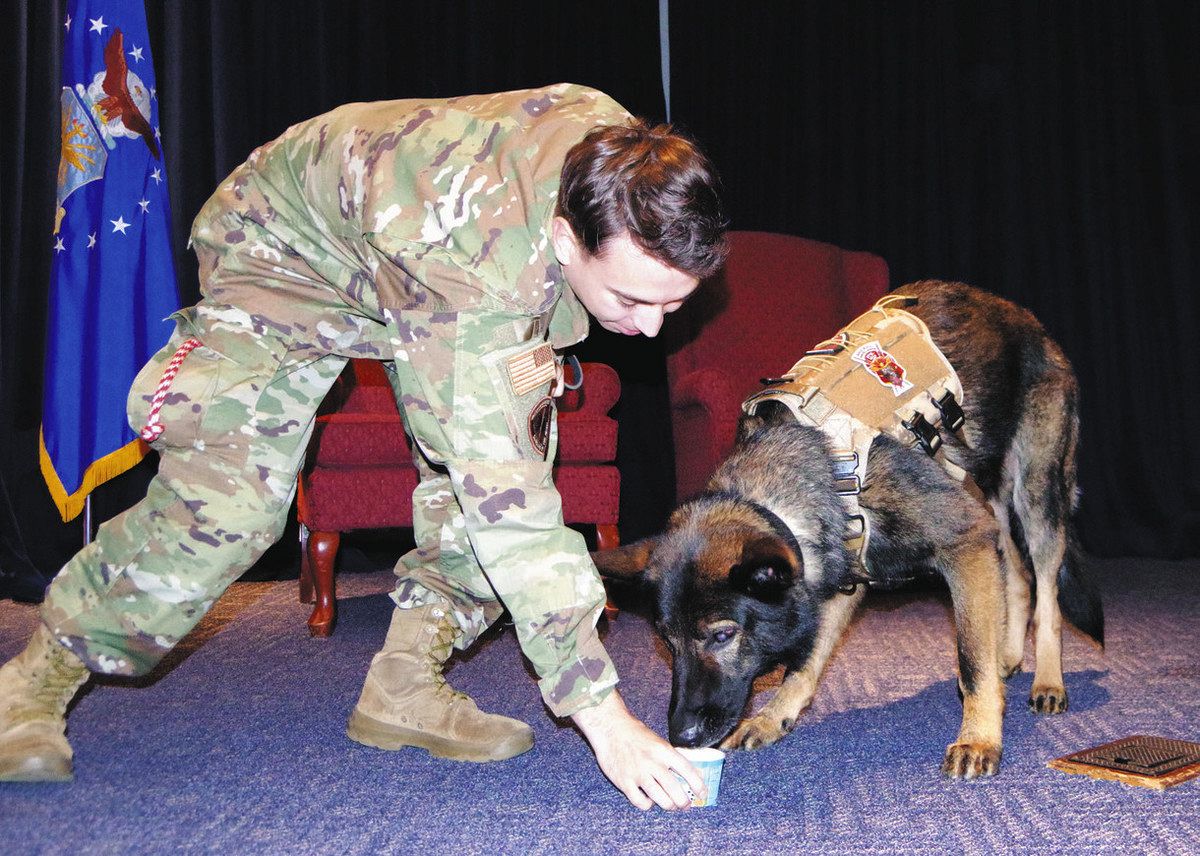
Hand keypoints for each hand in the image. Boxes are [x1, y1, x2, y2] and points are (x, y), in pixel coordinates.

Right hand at [571, 689, 704, 810]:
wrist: (609, 728)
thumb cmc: (634, 733)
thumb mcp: (657, 741)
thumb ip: (671, 757)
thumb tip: (689, 772)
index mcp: (664, 750)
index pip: (687, 771)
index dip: (698, 785)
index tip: (703, 793)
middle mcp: (653, 763)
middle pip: (675, 790)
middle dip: (684, 802)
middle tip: (685, 805)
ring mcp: (638, 774)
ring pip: (661, 799)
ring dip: (669, 806)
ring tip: (670, 805)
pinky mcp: (624, 782)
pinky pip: (641, 802)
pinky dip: (647, 805)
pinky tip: (648, 801)